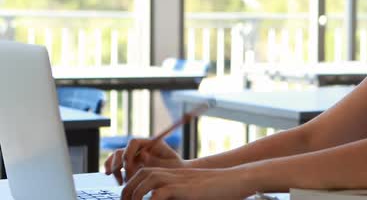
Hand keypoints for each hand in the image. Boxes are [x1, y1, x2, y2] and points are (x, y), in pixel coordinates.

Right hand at [104, 138, 186, 184]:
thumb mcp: (170, 163)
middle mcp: (140, 148)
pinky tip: (118, 181)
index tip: (128, 166)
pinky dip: (113, 171)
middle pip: (121, 150)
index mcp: (150, 143)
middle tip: (126, 179)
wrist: (177, 175)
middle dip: (120, 165)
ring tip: (121, 182)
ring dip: (115, 169)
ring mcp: (134, 156)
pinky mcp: (130, 165)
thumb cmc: (176, 168)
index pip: (133, 142)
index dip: (128, 153)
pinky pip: (115, 165)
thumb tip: (142, 154)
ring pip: (116, 158)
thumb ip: (157, 158)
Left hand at [121, 167, 253, 199]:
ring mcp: (176, 179)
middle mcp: (170, 173)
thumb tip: (158, 198)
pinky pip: (158, 195)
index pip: (141, 176)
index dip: (130, 189)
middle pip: (139, 177)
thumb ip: (173, 196)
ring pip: (144, 182)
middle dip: (127, 192)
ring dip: (134, 195)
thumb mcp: (190, 193)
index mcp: (170, 174)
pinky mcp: (182, 188)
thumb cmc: (216, 190)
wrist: (235, 180)